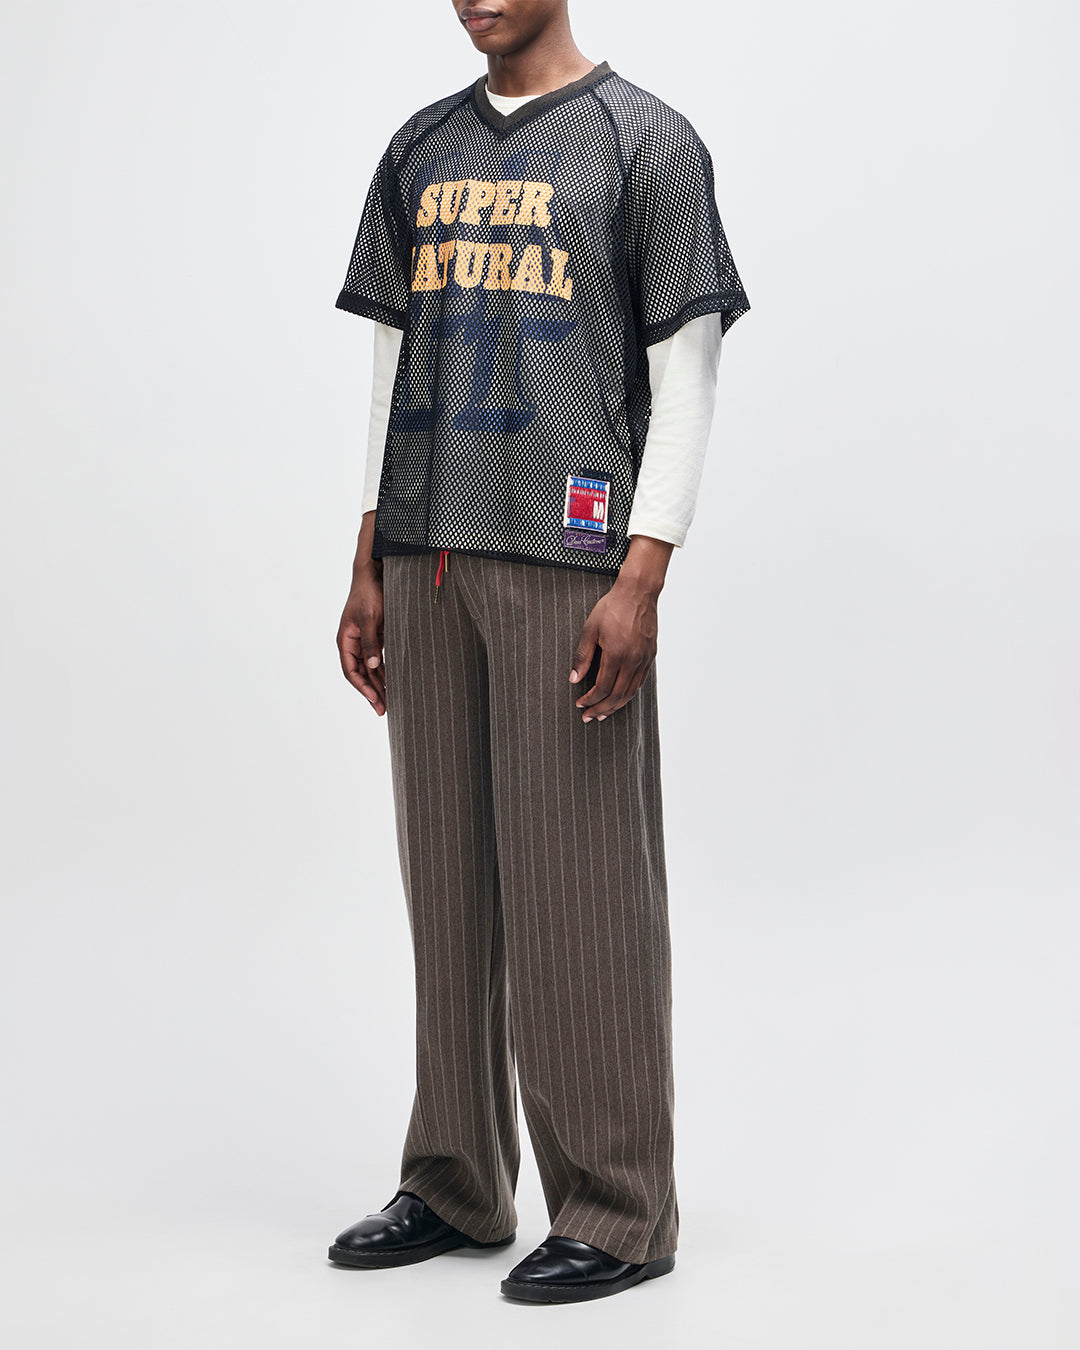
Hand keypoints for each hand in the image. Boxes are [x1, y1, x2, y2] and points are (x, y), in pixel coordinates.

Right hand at [337, 561, 385, 715]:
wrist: (374, 575)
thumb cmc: (368, 594)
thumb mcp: (369, 618)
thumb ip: (370, 642)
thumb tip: (373, 665)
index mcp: (345, 640)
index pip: (351, 670)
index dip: (362, 687)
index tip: (374, 699)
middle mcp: (353, 644)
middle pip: (361, 674)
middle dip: (371, 692)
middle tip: (383, 710)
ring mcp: (364, 642)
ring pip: (370, 670)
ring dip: (378, 685)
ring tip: (389, 702)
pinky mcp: (375, 638)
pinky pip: (378, 660)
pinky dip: (385, 672)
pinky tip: (393, 683)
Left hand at [568, 575, 661, 722]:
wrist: (638, 592)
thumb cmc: (613, 607)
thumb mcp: (590, 629)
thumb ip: (582, 656)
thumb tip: (574, 679)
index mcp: (616, 654)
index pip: (603, 688)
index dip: (590, 700)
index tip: (581, 704)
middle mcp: (633, 660)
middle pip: (617, 696)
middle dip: (602, 709)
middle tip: (590, 717)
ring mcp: (644, 659)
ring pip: (631, 692)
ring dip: (616, 706)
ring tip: (604, 713)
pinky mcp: (651, 655)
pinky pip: (640, 682)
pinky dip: (629, 693)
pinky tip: (620, 697)